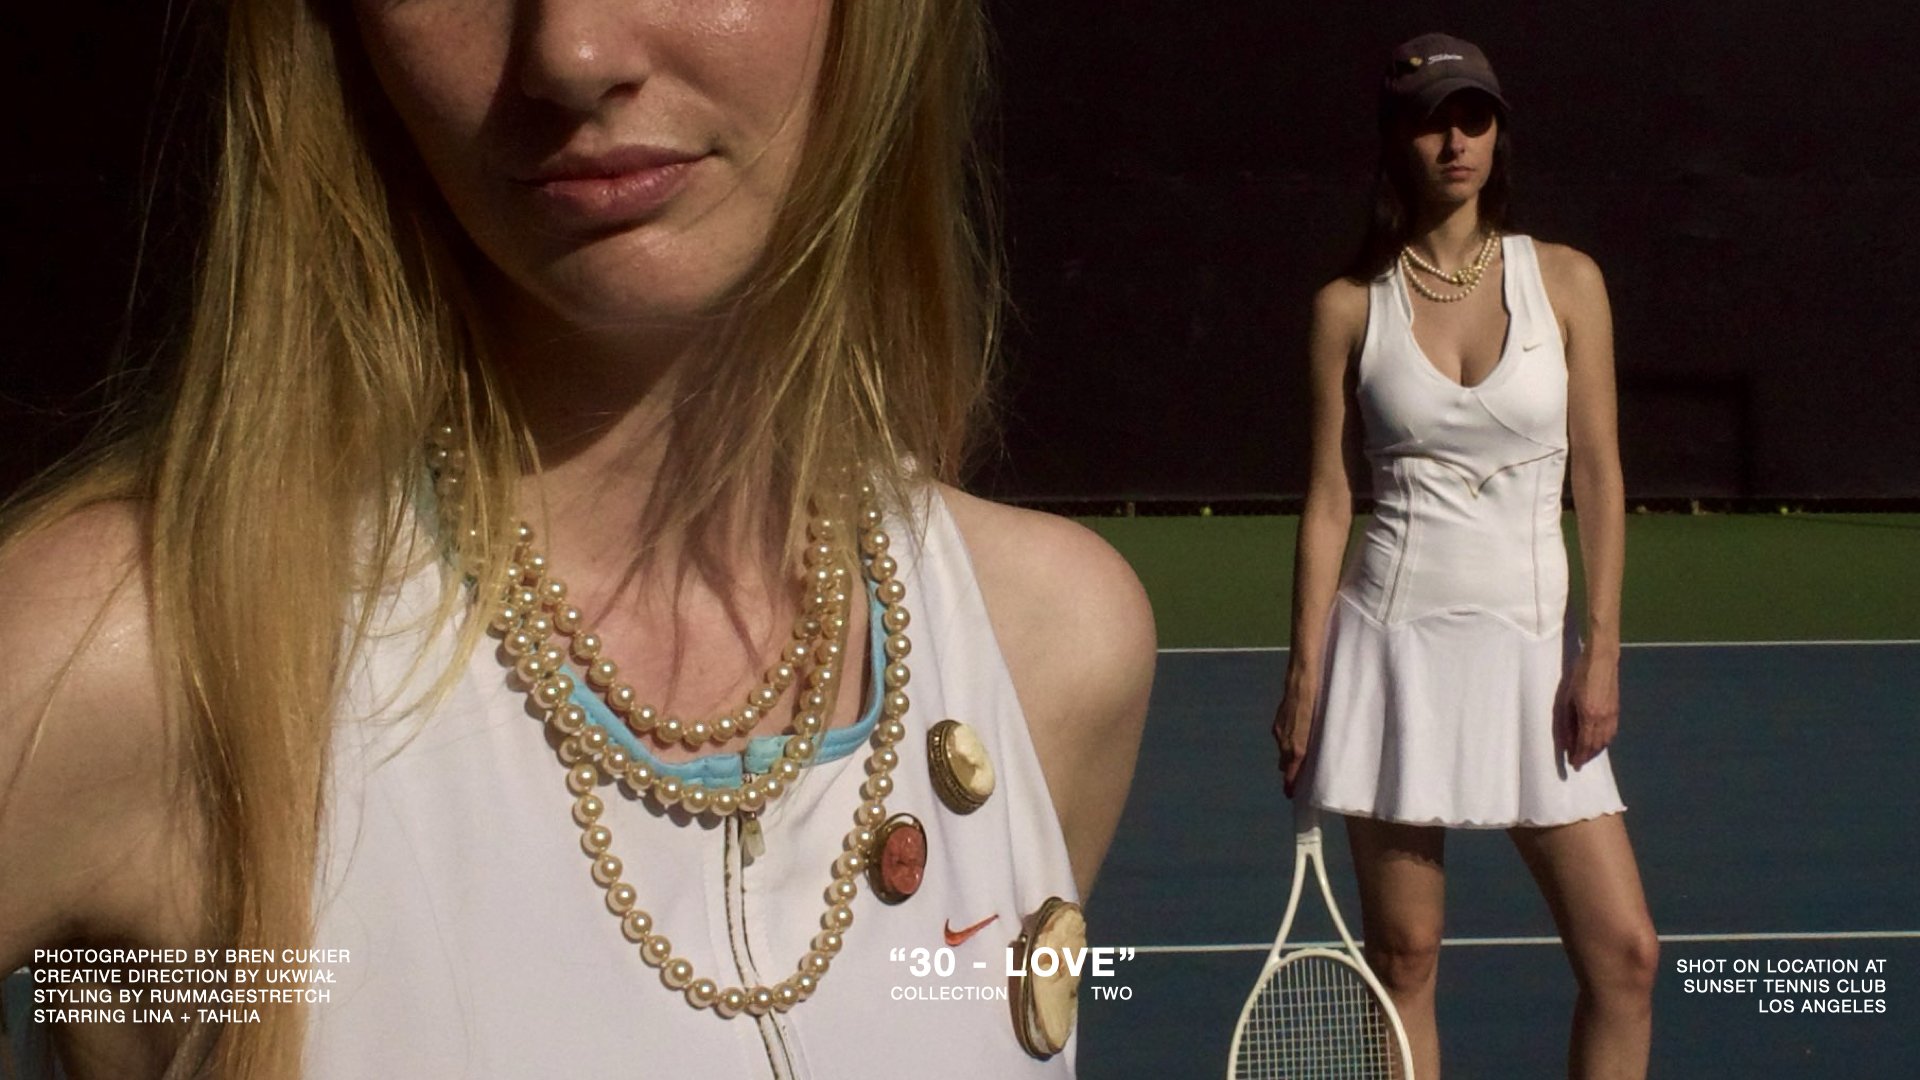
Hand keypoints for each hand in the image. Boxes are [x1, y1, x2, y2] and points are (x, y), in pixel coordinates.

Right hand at [1272, 686, 1315, 797]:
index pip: (1291, 772)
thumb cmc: (1317, 701)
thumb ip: (1314, 744)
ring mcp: (1279, 730)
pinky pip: (1281, 739)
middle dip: (1290, 772)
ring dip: (1289, 757)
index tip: (1290, 794)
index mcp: (1296, 746)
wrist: (1302, 677)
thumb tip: (1310, 759)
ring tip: (1298, 760)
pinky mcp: (1278, 721)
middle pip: (1284, 763)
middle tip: (1297, 780)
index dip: (1290, 784)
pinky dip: (1287, 743)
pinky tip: (1296, 738)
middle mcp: (1284, 741)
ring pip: (1282, 750)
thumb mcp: (1320, 725)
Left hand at [1559, 644, 1619, 768]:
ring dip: (1596, 750)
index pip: (1585, 744)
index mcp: (1590, 716)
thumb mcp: (1566, 699)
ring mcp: (1613, 714)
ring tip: (1586, 753)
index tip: (1573, 765)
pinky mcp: (1617, 709)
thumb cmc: (1579, 676)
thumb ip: (1566, 722)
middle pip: (1597, 745)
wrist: (1602, 660)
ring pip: (1606, 740)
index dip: (1579, 756)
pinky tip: (1598, 741)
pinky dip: (1605, 741)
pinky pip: (1612, 732)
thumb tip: (1567, 741)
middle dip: (1587, 756)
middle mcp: (1604, 719)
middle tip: (1578, 761)